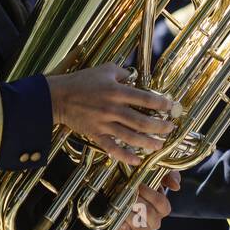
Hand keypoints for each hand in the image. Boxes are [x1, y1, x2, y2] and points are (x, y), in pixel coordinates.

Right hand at [45, 64, 177, 166]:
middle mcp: (112, 108)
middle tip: (170, 129)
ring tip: (159, 145)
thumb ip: (123, 72)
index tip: (171, 107)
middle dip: (159, 127)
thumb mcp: (104, 69)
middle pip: (142, 121)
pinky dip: (125, 156)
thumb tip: (135, 77)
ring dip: (148, 142)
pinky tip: (136, 160)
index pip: (146, 98)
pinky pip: (112, 148)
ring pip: (131, 137)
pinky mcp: (95, 134)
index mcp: (117, 91)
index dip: (162, 104)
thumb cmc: (81, 81)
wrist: (58, 97)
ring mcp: (104, 123)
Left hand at [117, 171, 180, 229]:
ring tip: (121, 205)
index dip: (150, 194)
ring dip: (129, 215)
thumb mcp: (155, 175)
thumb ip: (169, 176)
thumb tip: (176, 186)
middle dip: (137, 203)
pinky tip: (121, 224)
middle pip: (150, 215)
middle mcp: (155, 221)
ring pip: (140, 227)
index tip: (138, 185)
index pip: (162, 203)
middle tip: (127, 194)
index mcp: (162, 208)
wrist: (117, 195)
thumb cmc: (138, 185)